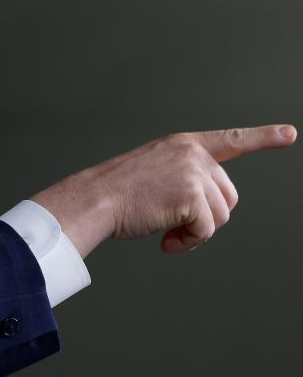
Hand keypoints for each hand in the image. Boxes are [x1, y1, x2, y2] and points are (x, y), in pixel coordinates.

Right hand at [31, 125, 296, 257]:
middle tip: (173, 226)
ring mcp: (194, 173)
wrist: (93, 200)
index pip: (230, 140)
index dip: (263, 137)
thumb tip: (207, 212)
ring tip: (166, 233)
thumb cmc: (113, 194)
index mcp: (182, 145)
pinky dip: (188, 242)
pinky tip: (166, 241)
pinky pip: (207, 230)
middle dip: (205, 217)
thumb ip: (183, 180)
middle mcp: (193, 154)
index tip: (289, 134)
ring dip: (195, 232)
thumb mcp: (152, 172)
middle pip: (227, 195)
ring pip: (220, 216)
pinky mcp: (192, 196)